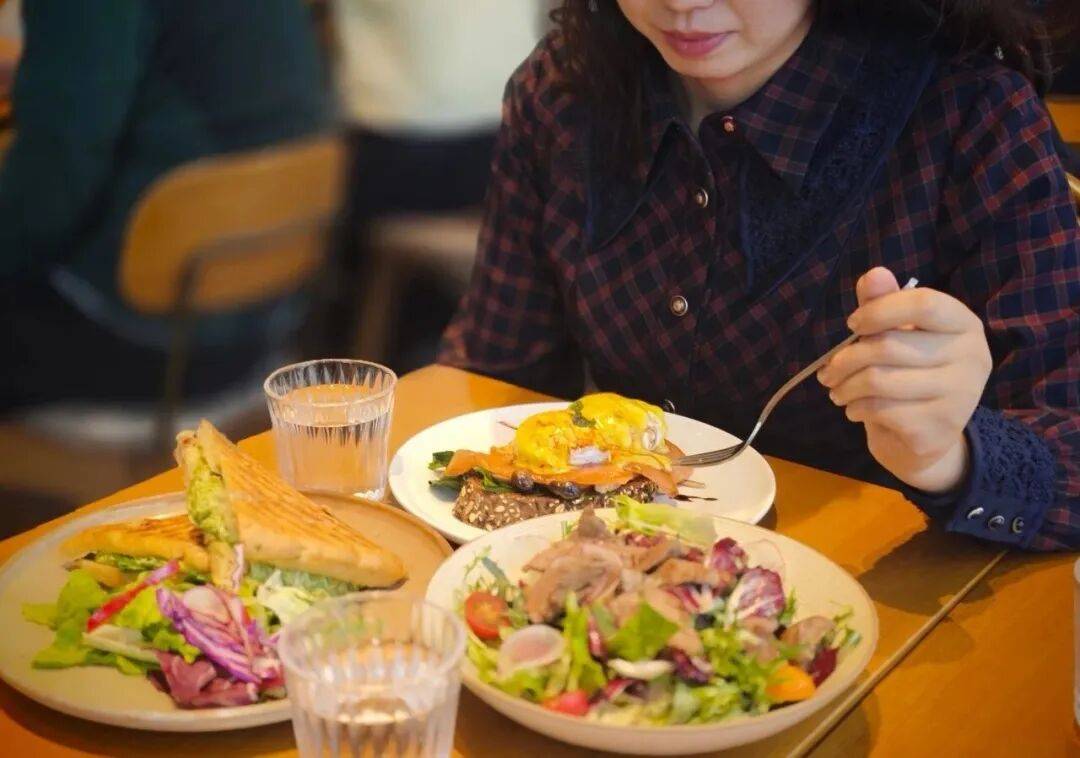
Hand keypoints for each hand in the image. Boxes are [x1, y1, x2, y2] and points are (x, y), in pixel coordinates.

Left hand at [816, 268, 992, 492]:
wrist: (927, 435)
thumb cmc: (910, 373)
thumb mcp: (898, 333)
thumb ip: (884, 303)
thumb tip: (875, 274)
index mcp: (965, 324)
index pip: (923, 303)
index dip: (879, 310)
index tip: (852, 324)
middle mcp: (972, 356)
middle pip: (889, 345)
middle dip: (845, 359)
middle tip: (827, 372)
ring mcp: (961, 394)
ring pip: (879, 380)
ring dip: (845, 387)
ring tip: (836, 390)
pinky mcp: (941, 426)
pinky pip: (882, 410)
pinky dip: (857, 409)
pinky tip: (855, 409)